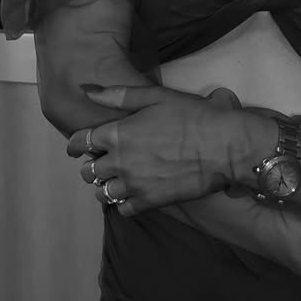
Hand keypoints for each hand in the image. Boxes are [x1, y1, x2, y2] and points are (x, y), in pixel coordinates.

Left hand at [67, 84, 253, 216]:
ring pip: (102, 193)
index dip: (76, 143)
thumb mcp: (155, 97)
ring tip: (118, 179)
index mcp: (117, 133)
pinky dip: (123, 203)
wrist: (224, 146)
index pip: (79, 142)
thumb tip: (86, 90)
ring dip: (106, 186)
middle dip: (92, 165)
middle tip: (105, 161)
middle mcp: (119, 162)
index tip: (79, 145)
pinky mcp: (150, 202)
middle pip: (88, 171)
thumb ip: (118, 95)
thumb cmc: (192, 116)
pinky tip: (134, 193)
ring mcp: (134, 185)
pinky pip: (123, 209)